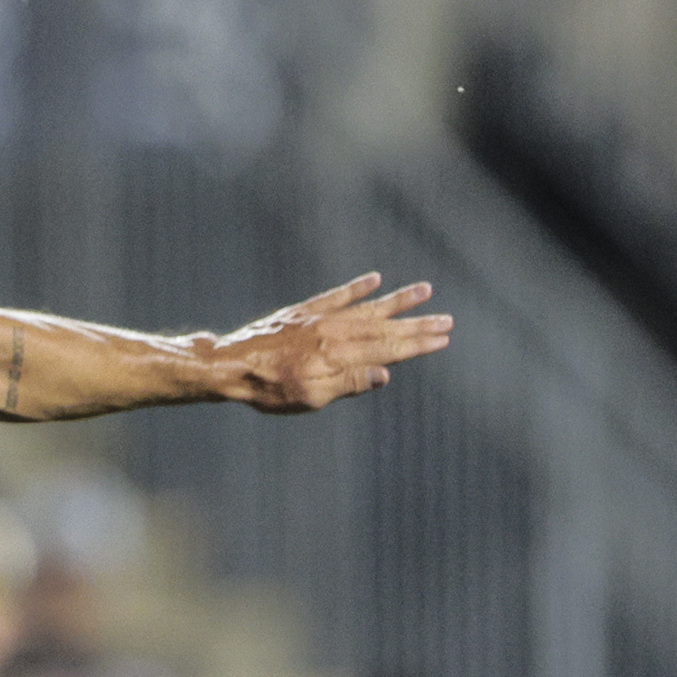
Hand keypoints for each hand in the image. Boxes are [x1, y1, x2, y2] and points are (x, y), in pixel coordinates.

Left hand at [213, 273, 452, 412]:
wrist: (228, 365)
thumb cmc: (269, 389)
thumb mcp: (311, 398)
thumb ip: (348, 384)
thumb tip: (384, 374)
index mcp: (339, 356)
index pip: (389, 349)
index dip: (417, 344)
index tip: (443, 338)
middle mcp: (334, 332)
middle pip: (385, 327)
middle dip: (418, 324)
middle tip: (448, 319)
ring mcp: (319, 318)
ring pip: (366, 307)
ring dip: (396, 300)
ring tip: (424, 290)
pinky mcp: (302, 311)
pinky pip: (335, 295)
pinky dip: (356, 287)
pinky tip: (375, 279)